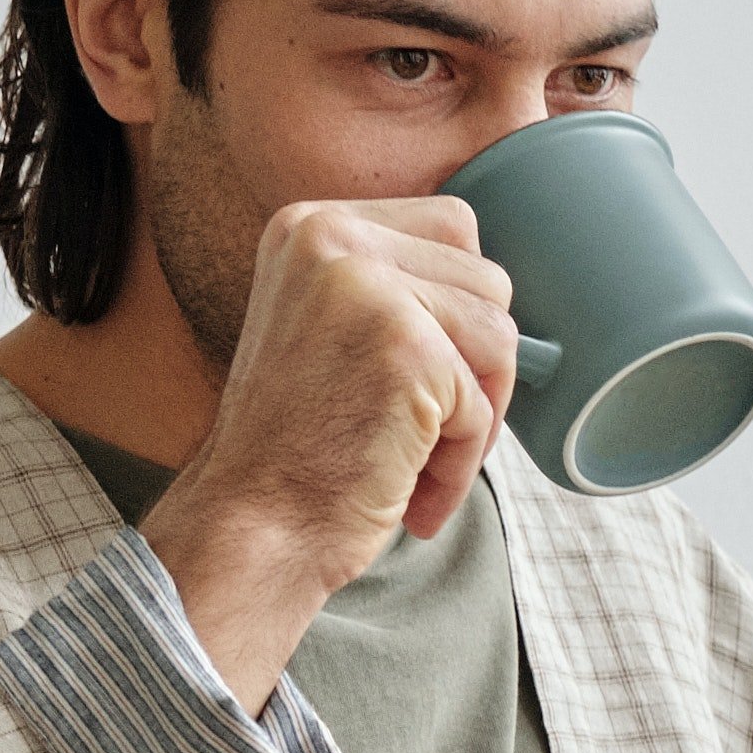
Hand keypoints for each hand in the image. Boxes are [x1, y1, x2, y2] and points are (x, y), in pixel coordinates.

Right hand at [143, 196, 526, 704]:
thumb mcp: (331, 329)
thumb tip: (500, 292)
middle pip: (489, 279)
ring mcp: (366, 286)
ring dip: (472, 415)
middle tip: (421, 426)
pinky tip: (406, 488)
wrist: (251, 526)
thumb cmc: (300, 449)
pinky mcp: (405, 346)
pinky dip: (461, 459)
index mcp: (311, 226)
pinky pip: (484, 401)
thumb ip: (398, 289)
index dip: (460, 311)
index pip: (454, 229)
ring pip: (500, 337)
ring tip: (409, 457)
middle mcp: (331, 237)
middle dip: (476, 364)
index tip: (415, 375)